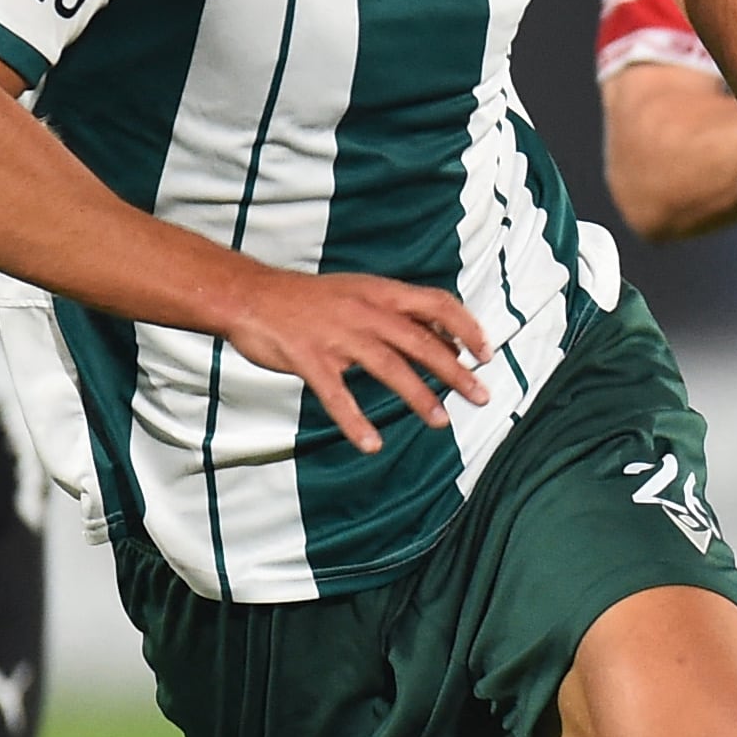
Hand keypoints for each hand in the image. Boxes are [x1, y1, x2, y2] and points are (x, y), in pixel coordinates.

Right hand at [222, 270, 493, 452]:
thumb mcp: (360, 294)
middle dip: (455, 370)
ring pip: (388, 367)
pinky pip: (337, 395)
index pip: (437, 303)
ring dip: (418, 396)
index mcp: (380, 293)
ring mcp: (336, 335)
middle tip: (481, 397)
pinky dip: (355, 421)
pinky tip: (372, 444)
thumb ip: (400, 315)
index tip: (487, 353)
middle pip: (421, 341)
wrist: (249, 295)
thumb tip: (447, 339)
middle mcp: (364, 311)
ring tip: (441, 422)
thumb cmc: (310, 300)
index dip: (466, 327)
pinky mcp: (308, 358)